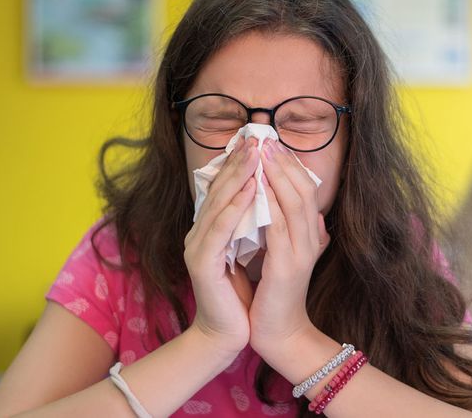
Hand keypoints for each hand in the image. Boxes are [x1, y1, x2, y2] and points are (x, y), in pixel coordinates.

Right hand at [184, 138, 258, 353]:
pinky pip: (220, 228)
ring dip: (238, 175)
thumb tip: (273, 197)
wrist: (229, 334)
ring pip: (219, 203)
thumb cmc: (242, 296)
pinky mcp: (202, 263)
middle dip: (239, 161)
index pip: (224, 189)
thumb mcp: (251, 253)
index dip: (239, 163)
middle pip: (219, 189)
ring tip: (256, 153)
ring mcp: (197, 247)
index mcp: (210, 230)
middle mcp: (199, 233)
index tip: (258, 140)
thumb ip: (255, 226)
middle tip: (256, 136)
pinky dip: (236, 206)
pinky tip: (251, 188)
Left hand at [249, 139, 329, 355]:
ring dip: (277, 174)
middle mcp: (312, 239)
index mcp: (311, 234)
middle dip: (283, 161)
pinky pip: (280, 226)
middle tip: (265, 138)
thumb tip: (280, 205)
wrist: (279, 333)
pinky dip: (269, 203)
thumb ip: (287, 231)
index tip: (271, 143)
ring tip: (261, 152)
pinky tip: (257, 187)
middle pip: (304, 189)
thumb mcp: (283, 255)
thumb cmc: (275, 294)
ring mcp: (302, 252)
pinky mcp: (288, 266)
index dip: (290, 164)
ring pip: (295, 202)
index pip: (305, 190)